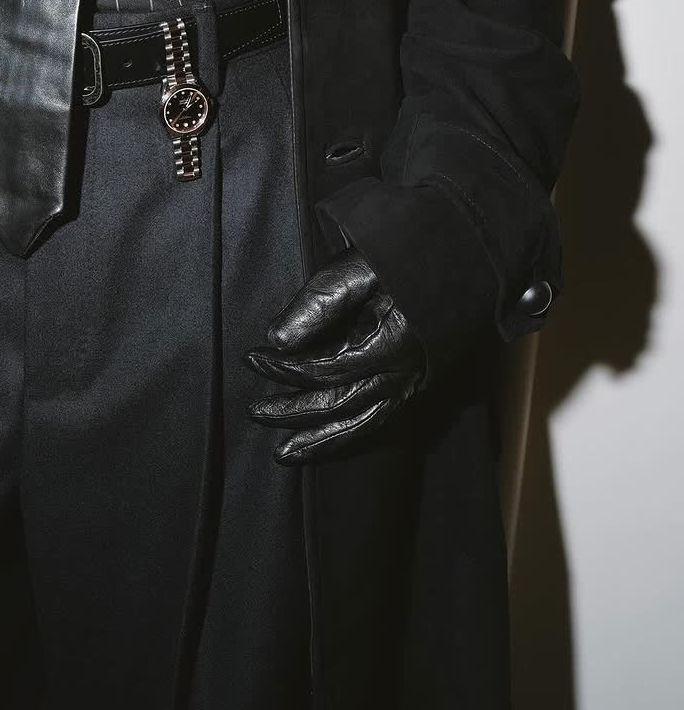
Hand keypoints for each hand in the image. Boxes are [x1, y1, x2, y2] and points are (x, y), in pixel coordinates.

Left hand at [243, 247, 426, 463]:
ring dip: (320, 440)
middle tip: (255, 411)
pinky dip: (349, 434)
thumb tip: (277, 339)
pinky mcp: (413, 382)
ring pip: (360, 423)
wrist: (457, 255)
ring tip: (284, 454)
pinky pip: (378, 419)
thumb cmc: (403, 256)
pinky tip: (326, 441)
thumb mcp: (359, 268)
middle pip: (338, 402)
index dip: (283, 369)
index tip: (252, 360)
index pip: (323, 368)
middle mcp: (400, 372)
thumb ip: (319, 303)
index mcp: (386, 343)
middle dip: (293, 411)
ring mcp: (409, 381)